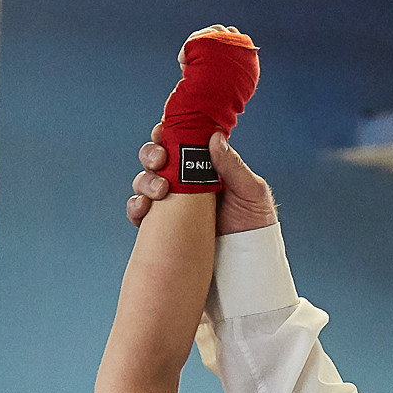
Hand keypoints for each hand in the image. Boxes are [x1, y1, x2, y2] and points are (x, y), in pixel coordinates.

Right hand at [130, 131, 276, 233]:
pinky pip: (141, 215)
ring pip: (145, 183)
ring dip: (145, 181)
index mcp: (203, 168)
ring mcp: (172, 205)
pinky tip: (144, 209)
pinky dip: (136, 208)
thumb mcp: (251, 191)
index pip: (179, 144)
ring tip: (159, 191)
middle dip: (150, 154)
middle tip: (160, 161)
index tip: (161, 132)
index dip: (165, 134)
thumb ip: (232, 166)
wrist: (249, 261)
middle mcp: (184, 183)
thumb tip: (214, 138)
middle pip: (156, 160)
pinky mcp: (163, 228)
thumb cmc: (255, 222)